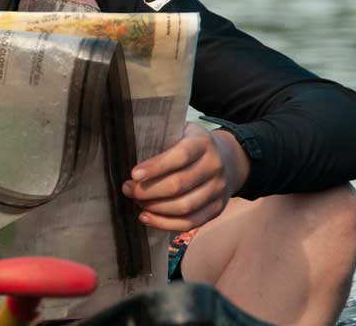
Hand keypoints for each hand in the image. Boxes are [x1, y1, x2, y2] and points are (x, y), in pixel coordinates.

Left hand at [121, 122, 249, 231]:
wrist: (228, 158)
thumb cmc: (191, 144)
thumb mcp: (181, 131)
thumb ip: (161, 140)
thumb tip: (126, 153)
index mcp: (203, 142)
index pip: (181, 155)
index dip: (156, 167)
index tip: (133, 174)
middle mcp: (215, 165)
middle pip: (179, 184)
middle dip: (149, 190)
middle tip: (128, 189)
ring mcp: (219, 189)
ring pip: (185, 206)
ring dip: (155, 208)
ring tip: (136, 202)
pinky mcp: (218, 208)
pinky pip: (191, 222)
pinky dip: (165, 223)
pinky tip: (146, 217)